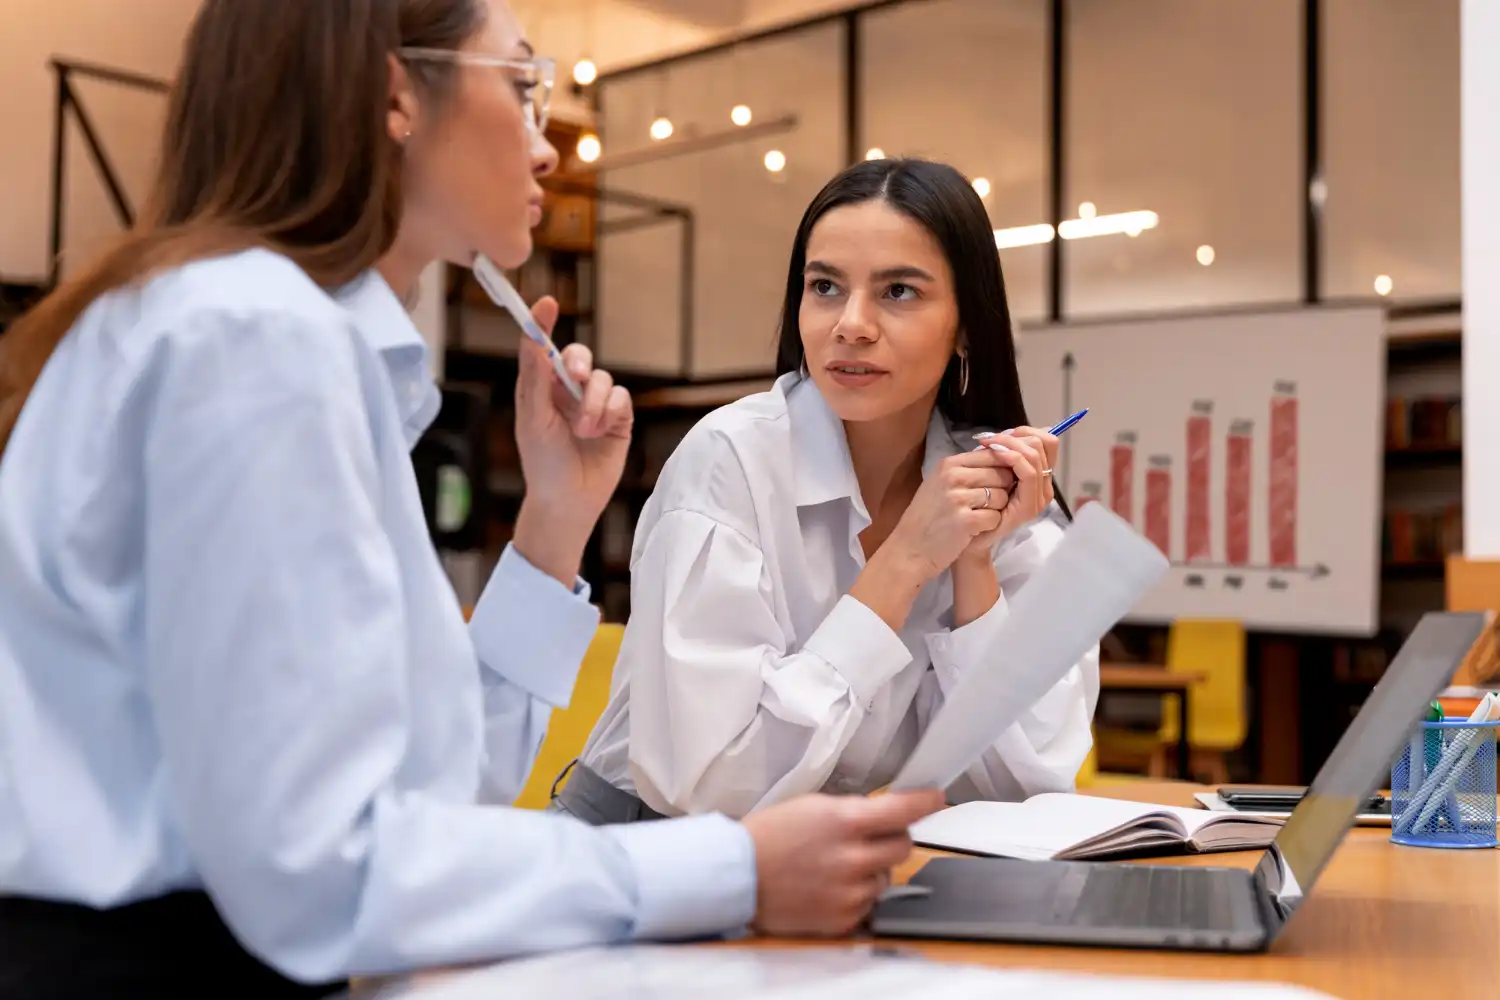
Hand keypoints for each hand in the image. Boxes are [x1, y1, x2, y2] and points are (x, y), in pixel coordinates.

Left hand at [511, 297, 632, 583]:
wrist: (569, 501)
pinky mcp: (618, 419)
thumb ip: (535, 378)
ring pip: (603, 380)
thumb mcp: (533, 418)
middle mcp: (568, 392)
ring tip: (583, 431)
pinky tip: (600, 432)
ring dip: (593, 404)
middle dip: (581, 364)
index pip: (543, 348)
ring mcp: (595, 405)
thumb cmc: (542, 463)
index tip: (547, 304)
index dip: (544, 324)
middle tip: (578, 378)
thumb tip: (531, 339)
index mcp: (541, 388)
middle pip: (580, 357)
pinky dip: (611, 412)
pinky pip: (622, 398)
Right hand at [743, 789, 944, 936]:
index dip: (925, 803)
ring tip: (837, 866)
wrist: (740, 875)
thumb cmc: (770, 836)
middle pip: (904, 845)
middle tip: (870, 838)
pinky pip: (870, 903)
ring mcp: (850, 891)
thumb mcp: (813, 807)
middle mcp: (853, 857)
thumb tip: (884, 814)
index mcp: (845, 821)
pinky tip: (831, 886)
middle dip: (893, 838)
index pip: (902, 810)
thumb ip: (853, 811)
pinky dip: (857, 894)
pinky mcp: (844, 917)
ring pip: (887, 877)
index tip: (936, 799)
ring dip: (872, 870)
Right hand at [881, 451, 1014, 582]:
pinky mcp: (966, 521)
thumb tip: (1001, 458)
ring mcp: (958, 498)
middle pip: (1001, 475)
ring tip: (977, 517)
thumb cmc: (928, 516)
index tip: (994, 484)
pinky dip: (990, 526)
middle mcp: (953, 476)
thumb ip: (966, 470)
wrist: (909, 549)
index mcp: (948, 464)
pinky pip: (996, 517)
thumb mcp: (940, 483)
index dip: (1001, 470)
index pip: (992, 455)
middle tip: (984, 505)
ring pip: (1002, 496)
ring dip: (996, 510)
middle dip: (1001, 491)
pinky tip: (974, 530)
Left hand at [965, 426, 1057, 559]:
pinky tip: (994, 455)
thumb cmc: (975, 505)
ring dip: (1010, 445)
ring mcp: (1038, 497)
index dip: (1024, 431)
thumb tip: (1010, 430)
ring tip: (988, 445)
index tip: (998, 435)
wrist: (967, 538)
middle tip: (989, 440)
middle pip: (1043, 444)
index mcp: (1038, 475)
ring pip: (1035, 456)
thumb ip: (1002, 454)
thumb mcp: (990, 472)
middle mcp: (1044, 486)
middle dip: (1015, 436)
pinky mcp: (1029, 507)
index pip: (1046, 441)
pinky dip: (1012, 458)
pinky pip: (1028, 473)